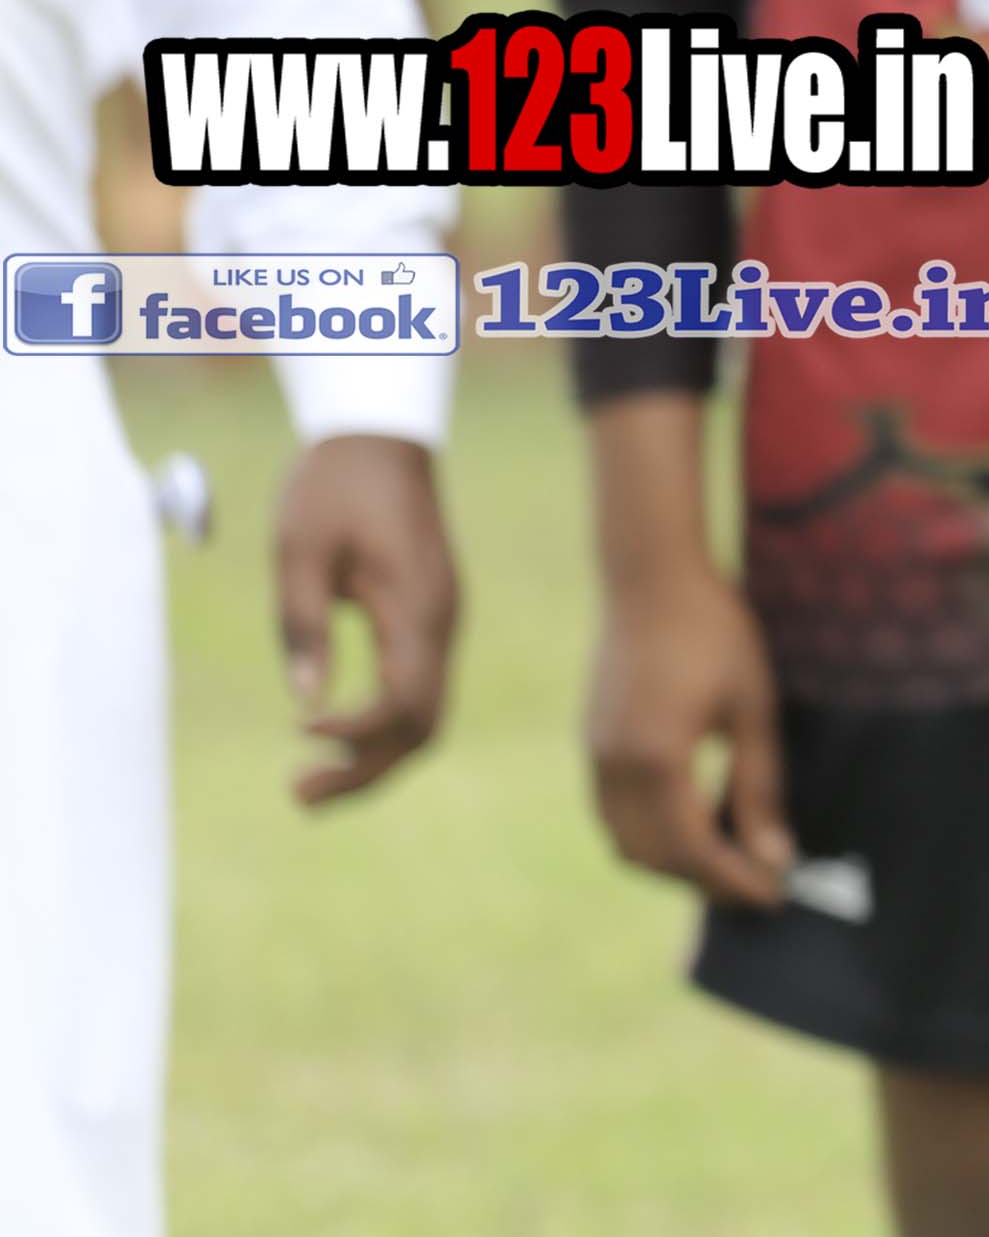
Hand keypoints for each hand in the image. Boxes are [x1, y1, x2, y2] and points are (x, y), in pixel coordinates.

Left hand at [273, 431, 455, 805]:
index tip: (298, 733)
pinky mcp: (430, 619)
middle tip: (299, 797)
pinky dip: (384, 726)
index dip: (354, 732)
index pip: (402, 701)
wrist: (381, 439)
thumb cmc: (333, 488)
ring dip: (374, 756)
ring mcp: (442, 623)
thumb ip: (302, 624)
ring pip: (426, 714)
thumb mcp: (300, 551)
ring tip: (311, 784)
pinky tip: (339, 736)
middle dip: (366, 771)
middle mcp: (442, 623)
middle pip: (423, 726)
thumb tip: (306, 700)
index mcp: (417, 607)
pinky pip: (420, 690)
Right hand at [584, 542, 788, 903]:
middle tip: (760, 885)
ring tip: (734, 858)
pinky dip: (654, 834)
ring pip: (627, 841)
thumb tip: (777, 856)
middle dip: (705, 881)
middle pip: (653, 858)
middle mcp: (613, 767)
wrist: (650, 578)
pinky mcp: (592, 743)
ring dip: (676, 862)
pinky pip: (615, 813)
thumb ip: (760, 788)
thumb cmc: (714, 633)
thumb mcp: (753, 710)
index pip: (693, 851)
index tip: (776, 895)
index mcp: (654, 760)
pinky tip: (699, 822)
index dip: (735, 880)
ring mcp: (594, 756)